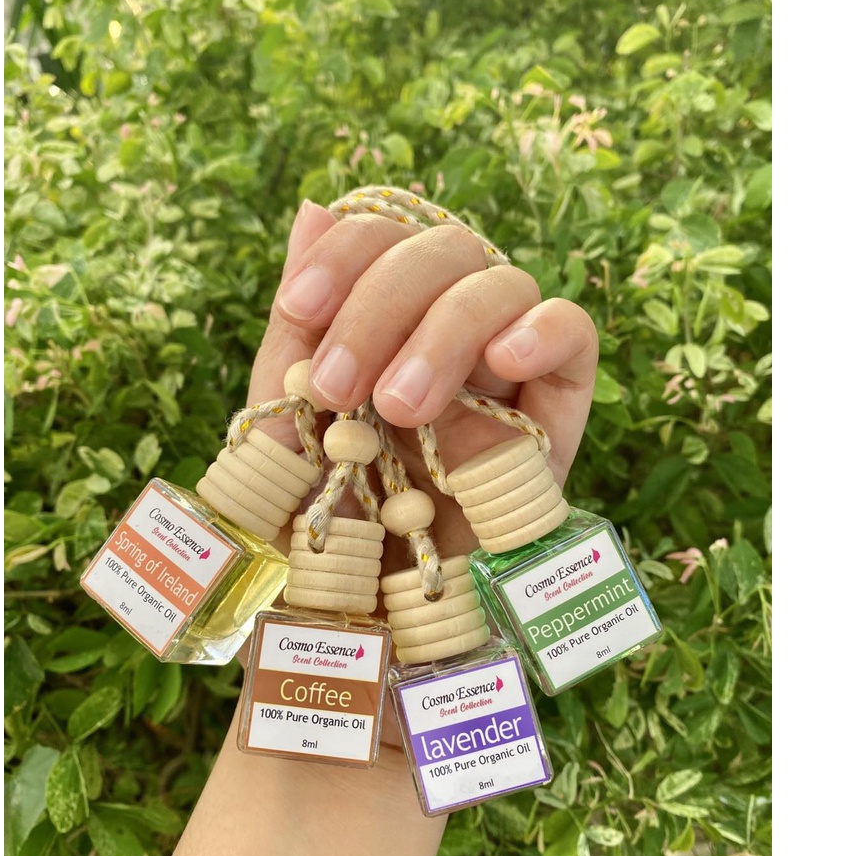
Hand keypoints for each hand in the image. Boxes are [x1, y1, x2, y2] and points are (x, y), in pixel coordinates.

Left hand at [244, 196, 598, 744]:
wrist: (353, 649)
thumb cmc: (307, 539)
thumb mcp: (281, 423)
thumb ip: (300, 321)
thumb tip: (314, 206)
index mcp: (374, 328)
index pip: (382, 236)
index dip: (347, 253)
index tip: (302, 306)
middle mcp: (437, 340)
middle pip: (443, 249)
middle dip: (384, 305)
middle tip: (342, 392)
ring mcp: (498, 378)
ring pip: (501, 284)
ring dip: (445, 328)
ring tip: (400, 410)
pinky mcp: (552, 423)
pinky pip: (574, 341)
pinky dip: (545, 328)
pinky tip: (504, 359)